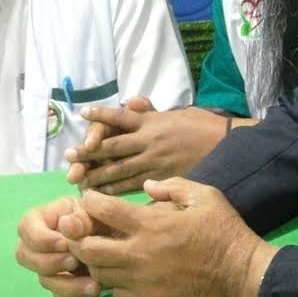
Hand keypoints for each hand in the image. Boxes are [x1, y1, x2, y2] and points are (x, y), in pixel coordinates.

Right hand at [15, 196, 107, 296]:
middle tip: (74, 263)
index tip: (64, 244)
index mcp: (48, 218)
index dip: (39, 238)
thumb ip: (83, 219)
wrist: (126, 242)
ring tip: (93, 285)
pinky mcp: (63, 283)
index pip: (26, 226)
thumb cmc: (109, 220)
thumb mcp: (99, 214)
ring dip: (67, 285)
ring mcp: (52, 265)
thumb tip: (66, 224)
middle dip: (49, 263)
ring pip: (44, 280)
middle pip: (25, 256)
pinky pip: (60, 296)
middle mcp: (44, 243)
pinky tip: (93, 293)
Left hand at [64, 98, 232, 194]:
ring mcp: (155, 162)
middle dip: (89, 152)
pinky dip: (115, 189)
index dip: (101, 115)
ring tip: (78, 178)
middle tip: (69, 156)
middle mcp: (150, 142)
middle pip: (112, 146)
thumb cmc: (204, 126)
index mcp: (154, 122)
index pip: (121, 116)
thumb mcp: (179, 111)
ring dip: (96, 174)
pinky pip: (133, 185)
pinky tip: (101, 193)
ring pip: (118, 170)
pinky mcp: (162, 178)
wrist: (228, 146)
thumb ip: (153, 112)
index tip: (84, 114)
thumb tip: (134, 103)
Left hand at [69, 178, 277, 296]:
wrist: (240, 276)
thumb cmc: (224, 232)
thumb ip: (174, 186)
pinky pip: (116, 292)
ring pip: (98, 272)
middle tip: (86, 230)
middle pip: (87, 247)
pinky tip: (124, 272)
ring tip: (103, 250)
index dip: (91, 201)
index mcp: (153, 224)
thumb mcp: (206, 196)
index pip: (105, 210)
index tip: (91, 199)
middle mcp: (139, 254)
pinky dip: (114, 281)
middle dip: (80, 236)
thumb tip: (147, 188)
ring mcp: (141, 281)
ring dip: (94, 260)